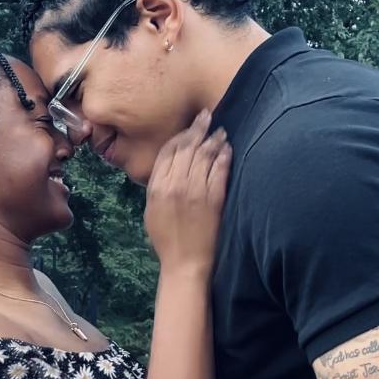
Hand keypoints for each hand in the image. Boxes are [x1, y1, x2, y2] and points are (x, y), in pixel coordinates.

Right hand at [144, 108, 231, 276]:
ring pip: (204, 156)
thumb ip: (158, 185)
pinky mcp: (213, 199)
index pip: (168, 151)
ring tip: (220, 130)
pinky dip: (224, 157)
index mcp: (157, 186)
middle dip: (198, 129)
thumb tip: (168, 163)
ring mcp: (195, 191)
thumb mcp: (151, 210)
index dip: (180, 135)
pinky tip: (227, 148)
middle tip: (207, 116)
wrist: (184, 262)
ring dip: (213, 140)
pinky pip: (219, 171)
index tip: (190, 127)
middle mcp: (175, 184)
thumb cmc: (166, 239)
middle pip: (187, 147)